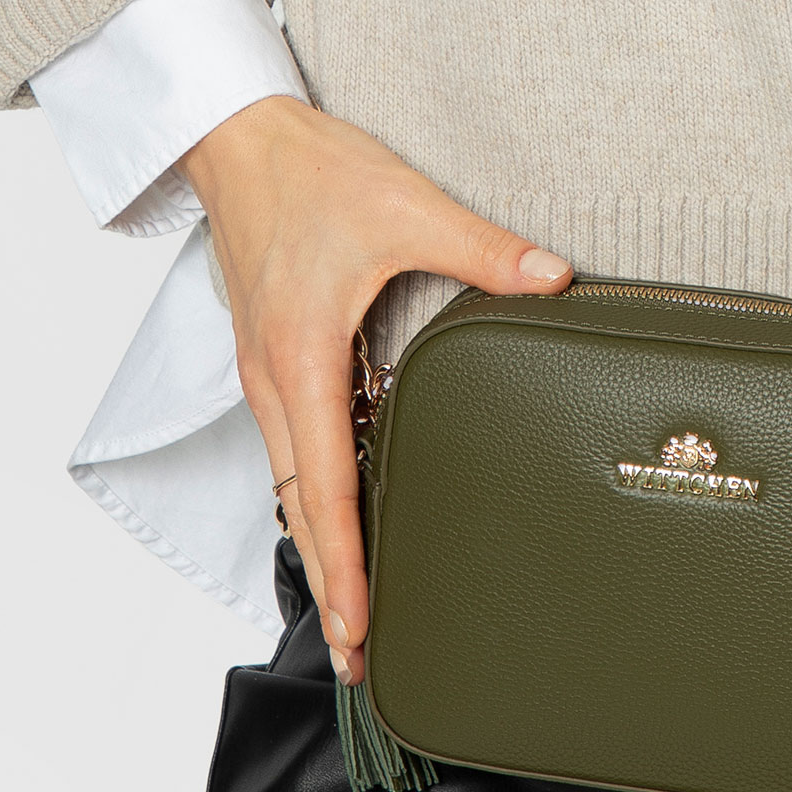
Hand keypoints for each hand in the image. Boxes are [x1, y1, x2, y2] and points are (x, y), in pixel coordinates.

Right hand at [180, 94, 569, 682]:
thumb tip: (552, 278)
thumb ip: (482, 248)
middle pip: (298, 504)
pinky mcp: (270, 352)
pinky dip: (310, 488)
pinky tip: (344, 502)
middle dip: (329, 581)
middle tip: (361, 653)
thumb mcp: (405, 205)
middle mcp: (273, 377)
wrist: (239, 138)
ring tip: (356, 598)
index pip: (322, 484)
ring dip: (319, 538)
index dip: (345, 562)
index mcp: (301, 356)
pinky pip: (289, 440)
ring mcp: (265, 368)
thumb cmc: (311, 171)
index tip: (359, 628)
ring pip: (288, 477)